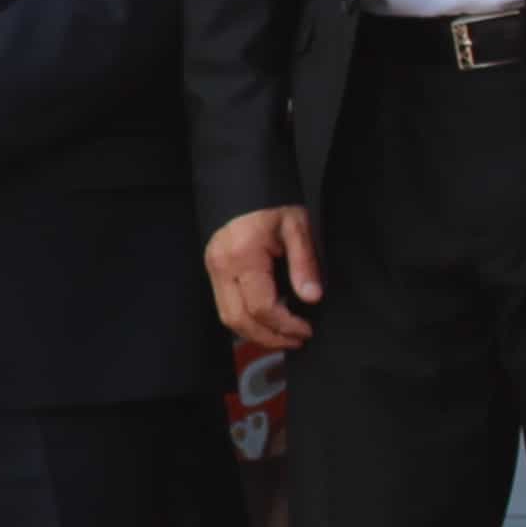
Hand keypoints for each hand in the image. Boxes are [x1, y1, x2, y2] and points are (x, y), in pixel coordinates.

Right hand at [205, 206, 321, 348]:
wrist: (244, 186)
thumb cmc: (272, 204)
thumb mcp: (296, 227)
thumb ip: (304, 264)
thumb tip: (312, 298)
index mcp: (243, 256)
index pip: (261, 307)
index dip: (285, 325)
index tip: (307, 329)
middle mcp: (222, 267)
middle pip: (239, 320)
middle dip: (269, 338)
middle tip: (297, 340)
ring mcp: (213, 270)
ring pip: (228, 318)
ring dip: (256, 334)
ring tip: (284, 336)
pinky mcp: (213, 272)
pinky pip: (226, 307)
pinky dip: (247, 322)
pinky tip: (268, 323)